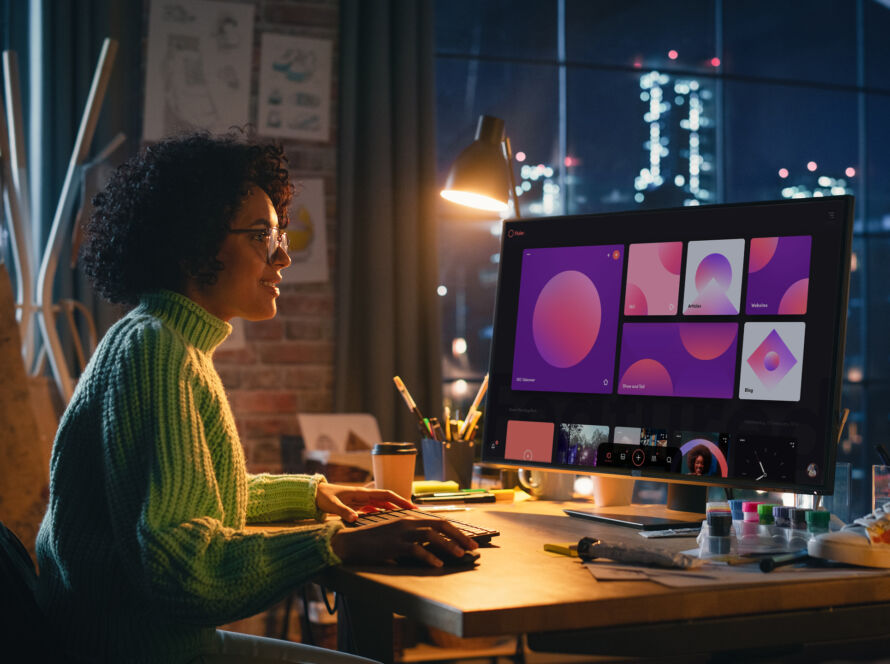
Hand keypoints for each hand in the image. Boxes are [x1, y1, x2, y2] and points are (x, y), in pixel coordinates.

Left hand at [316, 482, 414, 522]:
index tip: (411, 506)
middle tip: (414, 515)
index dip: (400, 499)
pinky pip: (373, 511)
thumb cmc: (322, 497)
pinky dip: (382, 515)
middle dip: (401, 506)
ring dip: (393, 511)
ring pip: (382, 506)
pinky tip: (386, 522)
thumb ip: (343, 512)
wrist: (313, 495)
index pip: (386, 494)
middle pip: (387, 500)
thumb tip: (355, 519)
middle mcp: (364, 496)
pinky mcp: (356, 507)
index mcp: (361, 493)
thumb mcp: (332, 505)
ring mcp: (361, 502)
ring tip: (404, 519)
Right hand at [330, 517, 477, 566]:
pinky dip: (429, 557)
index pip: (438, 521)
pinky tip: (438, 564)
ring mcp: (401, 532)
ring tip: (460, 554)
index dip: (456, 531)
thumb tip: (433, 548)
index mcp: (410, 519)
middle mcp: (408, 522)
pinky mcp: (393, 544)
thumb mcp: (396, 536)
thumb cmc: (373, 542)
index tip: (469, 541)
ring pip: (431, 535)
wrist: (350, 542)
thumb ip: (413, 538)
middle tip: (473, 547)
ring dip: (448, 545)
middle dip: (459, 536)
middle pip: (439, 525)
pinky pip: (415, 549)